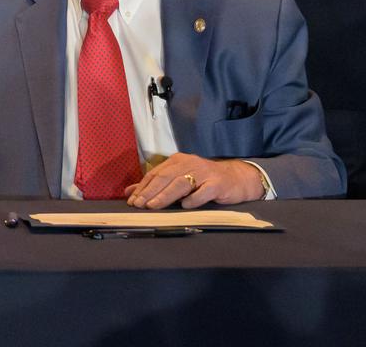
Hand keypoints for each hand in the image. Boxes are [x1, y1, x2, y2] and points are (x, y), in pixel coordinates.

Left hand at [124, 153, 263, 208]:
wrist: (236, 178)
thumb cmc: (204, 180)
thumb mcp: (179, 179)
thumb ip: (155, 185)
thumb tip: (129, 192)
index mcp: (177, 160)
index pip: (155, 173)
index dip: (142, 187)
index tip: (132, 201)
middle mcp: (189, 163)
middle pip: (165, 177)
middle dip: (150, 192)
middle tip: (139, 205)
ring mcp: (204, 172)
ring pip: (181, 183)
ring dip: (165, 195)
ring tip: (153, 206)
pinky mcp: (217, 184)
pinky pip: (203, 191)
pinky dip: (193, 199)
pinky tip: (185, 206)